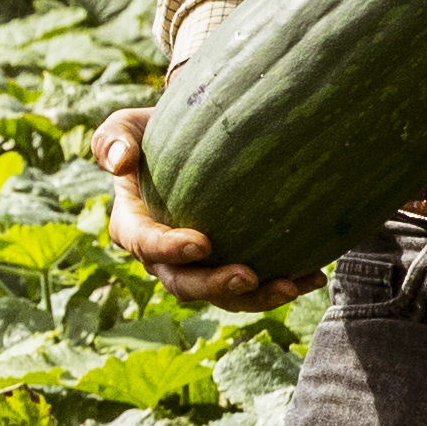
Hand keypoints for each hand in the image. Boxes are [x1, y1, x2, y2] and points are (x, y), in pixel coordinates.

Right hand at [88, 105, 320, 312]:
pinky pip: (253, 286)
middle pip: (185, 284)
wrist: (184, 146)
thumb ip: (112, 140)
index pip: (146, 245)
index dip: (170, 249)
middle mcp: (163, 258)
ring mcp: (197, 268)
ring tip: (291, 285)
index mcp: (134, 228)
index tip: (202, 243)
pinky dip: (284, 284)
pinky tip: (314, 275)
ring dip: (256, 297)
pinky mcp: (228, 265)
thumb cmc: (151, 133)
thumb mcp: (125, 128)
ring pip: (223, 295)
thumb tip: (119, 163)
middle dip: (217, 286)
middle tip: (249, 275)